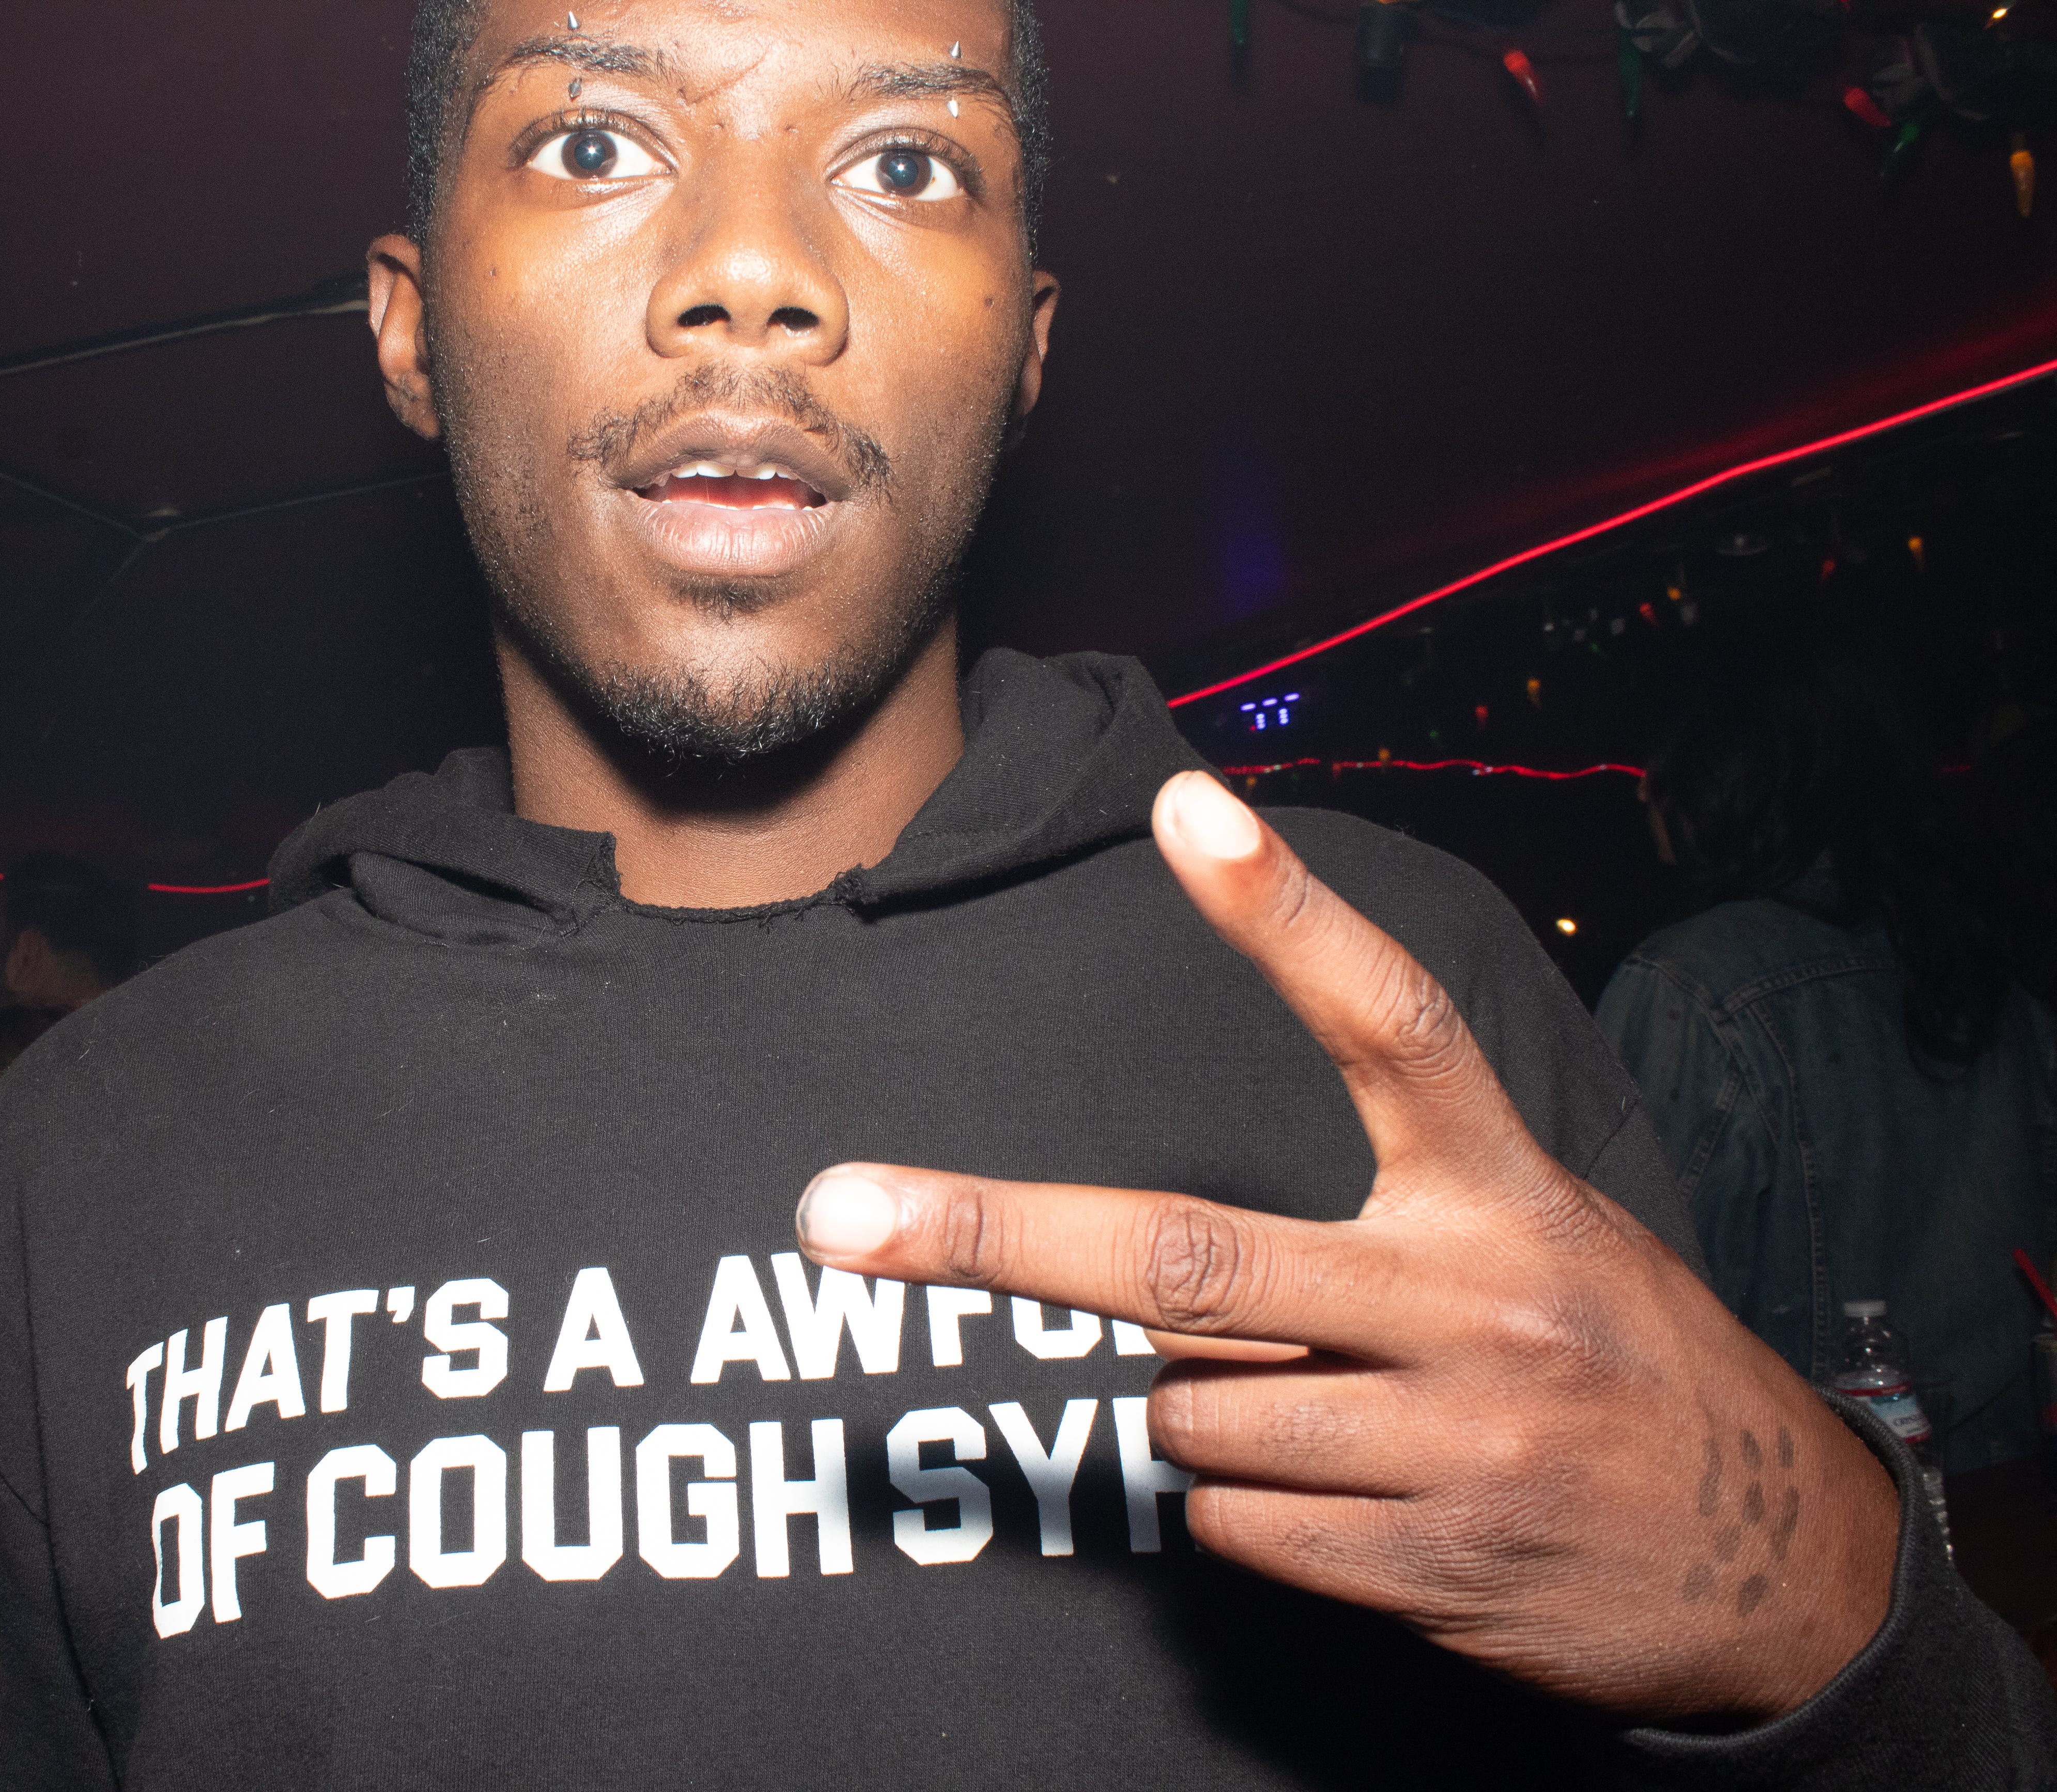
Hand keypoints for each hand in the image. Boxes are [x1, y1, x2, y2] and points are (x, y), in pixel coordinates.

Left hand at [796, 771, 1896, 1724]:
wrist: (1774, 1567)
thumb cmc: (1610, 1361)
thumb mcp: (1537, 1246)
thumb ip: (1374, 1229)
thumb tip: (1155, 1299)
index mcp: (1508, 1194)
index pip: (1389, 1023)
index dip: (1286, 915)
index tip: (1190, 806)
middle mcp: (1473, 1305)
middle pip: (1191, 1259)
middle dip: (997, 1240)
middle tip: (840, 1217)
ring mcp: (1451, 1445)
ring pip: (1189, 1416)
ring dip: (1209, 1414)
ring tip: (1337, 1411)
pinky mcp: (1427, 1569)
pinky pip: (1232, 1527)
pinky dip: (1248, 1513)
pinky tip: (1354, 1496)